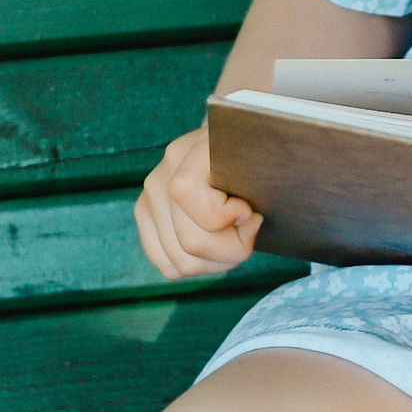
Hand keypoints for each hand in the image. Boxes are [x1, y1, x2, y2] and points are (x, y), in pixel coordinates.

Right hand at [134, 125, 262, 278]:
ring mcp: (149, 197)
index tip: (250, 208)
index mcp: (193, 149)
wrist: (236, 145)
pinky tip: (217, 248)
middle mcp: (163, 173)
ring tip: (235, 240)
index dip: (228, 214)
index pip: (188, 194)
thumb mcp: (265, 161)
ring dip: (218, 262)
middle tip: (249, 232)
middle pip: (190, 242)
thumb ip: (258, 180)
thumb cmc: (257, 157)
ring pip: (180, 262)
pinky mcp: (146, 218)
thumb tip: (247, 218)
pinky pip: (168, 265)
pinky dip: (199, 266)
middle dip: (232, 249)